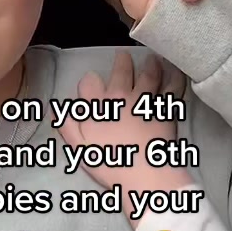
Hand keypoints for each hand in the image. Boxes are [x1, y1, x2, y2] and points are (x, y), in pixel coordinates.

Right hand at [58, 52, 192, 209]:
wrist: (145, 174)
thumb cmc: (111, 164)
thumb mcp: (81, 148)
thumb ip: (68, 126)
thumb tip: (56, 108)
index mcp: (98, 106)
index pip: (89, 83)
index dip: (89, 82)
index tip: (92, 82)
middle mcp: (121, 97)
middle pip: (121, 72)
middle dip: (122, 62)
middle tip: (124, 56)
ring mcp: (146, 100)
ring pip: (148, 75)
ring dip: (150, 65)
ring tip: (152, 59)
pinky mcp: (166, 108)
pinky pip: (172, 87)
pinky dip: (174, 77)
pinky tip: (175, 71)